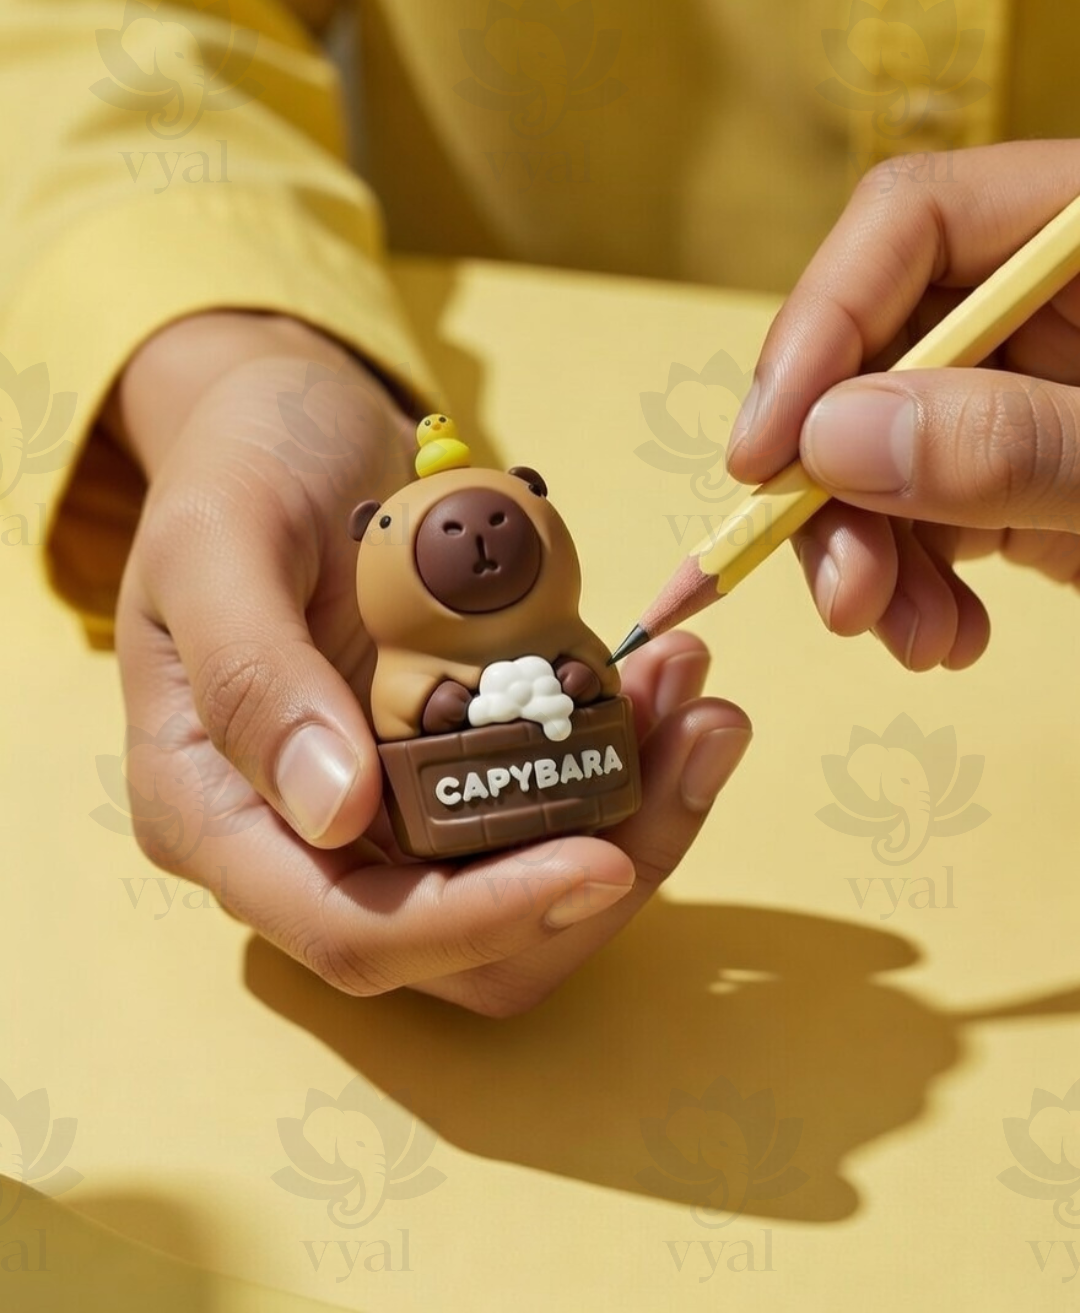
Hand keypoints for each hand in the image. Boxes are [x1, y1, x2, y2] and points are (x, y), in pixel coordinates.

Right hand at [109, 312, 751, 1015]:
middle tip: (695, 737)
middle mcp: (308, 840)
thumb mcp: (218, 538)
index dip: (479, 923)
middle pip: (469, 946)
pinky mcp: (457, 763)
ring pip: (532, 885)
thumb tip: (331, 816)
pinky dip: (630, 757)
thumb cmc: (239, 462)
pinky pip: (555, 802)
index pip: (352, 933)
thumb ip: (253, 677)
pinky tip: (672, 679)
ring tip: (699, 698)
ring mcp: (392, 807)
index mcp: (217, 814)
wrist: (296, 421)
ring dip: (637, 813)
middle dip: (600, 870)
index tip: (601, 860)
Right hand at [727, 140, 1079, 669]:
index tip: (764, 455)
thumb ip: (1017, 439)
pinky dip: (916, 586)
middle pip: (872, 356)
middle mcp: (1038, 298)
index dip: (815, 330)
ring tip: (918, 642)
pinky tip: (946, 637)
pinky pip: (927, 512)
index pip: (906, 224)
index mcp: (1079, 229)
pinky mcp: (1019, 464)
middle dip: (838, 489)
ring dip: (871, 560)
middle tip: (843, 596)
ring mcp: (1023, 387)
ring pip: (881, 453)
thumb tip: (829, 442)